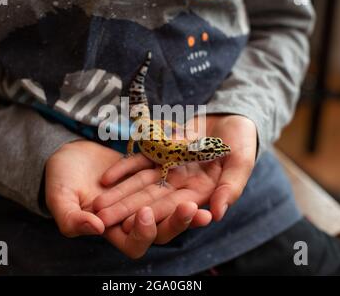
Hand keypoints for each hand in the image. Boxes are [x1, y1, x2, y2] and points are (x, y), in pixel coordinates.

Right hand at [45, 140, 209, 257]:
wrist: (68, 154)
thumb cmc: (60, 181)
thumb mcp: (60, 200)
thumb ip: (72, 219)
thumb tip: (95, 228)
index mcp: (112, 231)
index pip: (134, 244)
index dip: (142, 234)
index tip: (144, 213)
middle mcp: (132, 219)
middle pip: (161, 230)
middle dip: (176, 223)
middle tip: (191, 210)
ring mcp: (143, 198)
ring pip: (169, 209)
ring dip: (186, 208)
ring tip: (203, 203)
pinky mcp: (150, 178)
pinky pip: (169, 184)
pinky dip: (181, 181)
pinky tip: (196, 172)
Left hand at [93, 115, 256, 232]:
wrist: (232, 116)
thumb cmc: (242, 140)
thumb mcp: (242, 161)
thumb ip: (231, 187)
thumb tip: (218, 214)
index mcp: (201, 192)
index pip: (174, 207)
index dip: (152, 215)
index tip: (130, 224)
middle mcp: (181, 185)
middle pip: (150, 199)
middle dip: (126, 209)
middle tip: (101, 218)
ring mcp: (168, 169)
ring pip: (140, 184)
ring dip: (119, 193)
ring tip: (97, 203)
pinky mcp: (160, 153)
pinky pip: (139, 162)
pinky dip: (124, 169)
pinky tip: (106, 178)